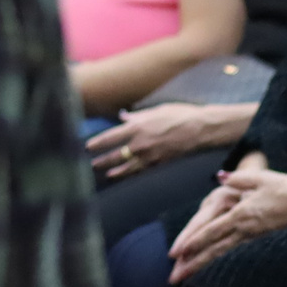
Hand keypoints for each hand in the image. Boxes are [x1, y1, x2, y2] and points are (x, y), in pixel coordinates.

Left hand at [88, 104, 224, 178]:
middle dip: (102, 160)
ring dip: (114, 170)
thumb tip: (122, 118)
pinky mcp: (160, 163)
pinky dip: (130, 173)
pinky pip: (141, 170)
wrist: (200, 129)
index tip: (87, 147)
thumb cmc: (179, 115)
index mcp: (136, 127)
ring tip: (105, 173)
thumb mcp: (155, 111)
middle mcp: (140, 143)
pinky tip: (122, 175)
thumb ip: (137, 117)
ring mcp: (150, 155)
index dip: (97, 144)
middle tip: (91, 164)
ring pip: (127, 166)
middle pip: (116, 155)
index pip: (110, 137)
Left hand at [168, 166, 286, 282]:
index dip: (194, 242)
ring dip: (204, 268)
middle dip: (192, 263)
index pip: (212, 231)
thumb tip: (219, 177)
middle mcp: (245, 230)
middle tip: (173, 278)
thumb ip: (238, 178)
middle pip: (214, 249)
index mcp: (241, 215)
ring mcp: (254, 239)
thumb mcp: (261, 178)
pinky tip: (213, 274)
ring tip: (187, 280)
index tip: (177, 253)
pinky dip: (223, 265)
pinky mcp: (262, 242)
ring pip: (224, 256)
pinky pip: (237, 256)